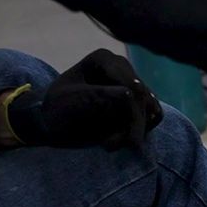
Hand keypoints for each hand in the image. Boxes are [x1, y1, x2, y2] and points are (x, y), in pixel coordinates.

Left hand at [1, 49, 162, 148]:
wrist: (54, 123)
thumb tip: (132, 94)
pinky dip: (141, 130)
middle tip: (117, 147)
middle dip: (134, 125)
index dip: (133, 112)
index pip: (131, 85)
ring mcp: (133, 83)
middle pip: (144, 98)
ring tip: (112, 144)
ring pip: (151, 109)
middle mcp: (122, 68)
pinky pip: (153, 116)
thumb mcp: (74, 101)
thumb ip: (101, 96)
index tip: (128, 139)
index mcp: (104, 59)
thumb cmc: (58, 109)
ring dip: (136, 130)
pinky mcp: (140, 101)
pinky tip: (121, 140)